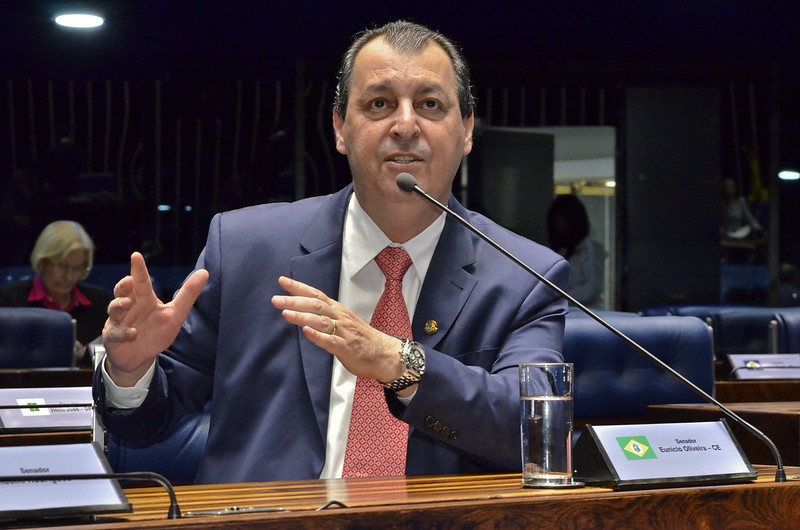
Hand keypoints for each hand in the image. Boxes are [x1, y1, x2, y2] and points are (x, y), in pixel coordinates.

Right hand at [102, 252, 208, 386]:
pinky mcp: (113, 337)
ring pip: (114, 309)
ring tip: (127, 303)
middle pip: (122, 291)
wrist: (141, 357)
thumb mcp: (175, 314)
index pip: (141, 281)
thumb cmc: (156, 331)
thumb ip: (188, 294)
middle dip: (123, 285)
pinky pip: (115, 333)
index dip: (138, 269)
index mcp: (144, 299)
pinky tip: (132, 333)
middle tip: (129, 281)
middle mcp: (129, 307)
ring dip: (119, 305)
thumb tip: (205, 272)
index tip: (136, 255)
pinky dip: (123, 333)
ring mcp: (119, 321)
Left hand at [271, 276, 403, 384]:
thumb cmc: (361, 339)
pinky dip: (318, 336)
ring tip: (285, 313)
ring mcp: (344, 332)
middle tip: (275, 299)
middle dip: (294, 301)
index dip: (299, 287)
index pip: (316, 294)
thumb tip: (302, 311)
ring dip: (302, 316)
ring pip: (321, 321)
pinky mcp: (347, 348)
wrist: (385, 354)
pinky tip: (306, 332)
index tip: (282, 281)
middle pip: (315, 305)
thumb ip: (325, 317)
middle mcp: (340, 317)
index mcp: (337, 310)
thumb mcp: (342, 321)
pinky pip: (331, 341)